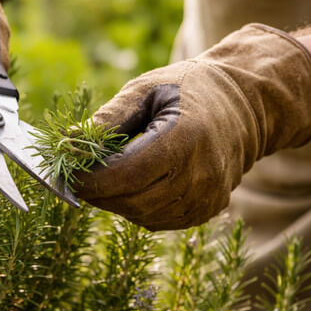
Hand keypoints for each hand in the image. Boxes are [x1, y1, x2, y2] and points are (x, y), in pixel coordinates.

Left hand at [73, 24, 310, 230]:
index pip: (124, 175)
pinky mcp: (207, 210)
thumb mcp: (145, 89)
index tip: (65, 170)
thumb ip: (108, 119)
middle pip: (130, 200)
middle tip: (75, 175)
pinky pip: (159, 221)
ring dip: (114, 201)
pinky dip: (136, 207)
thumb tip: (68, 143)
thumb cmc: (188, 90)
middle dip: (96, 191)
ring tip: (103, 176)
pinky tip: (131, 185)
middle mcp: (200, 174)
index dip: (89, 178)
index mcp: (184, 138)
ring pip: (141, 216)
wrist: (245, 106)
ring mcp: (207, 197)